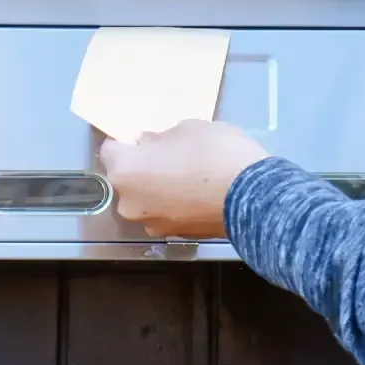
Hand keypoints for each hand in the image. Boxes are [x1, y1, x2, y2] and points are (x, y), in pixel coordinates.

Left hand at [99, 119, 269, 237]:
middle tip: (169, 154)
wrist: (254, 197)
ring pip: (146, 199)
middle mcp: (130, 203)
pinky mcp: (176, 235)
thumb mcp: (188, 129)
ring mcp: (152, 223)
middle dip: (142, 167)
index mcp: (125, 172)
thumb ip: (161, 138)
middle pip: (127, 178)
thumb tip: (149, 145)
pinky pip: (167, 212)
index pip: (110, 150)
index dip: (125, 141)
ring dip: (158, 188)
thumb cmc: (215, 154)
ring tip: (188, 176)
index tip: (142, 138)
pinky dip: (176, 203)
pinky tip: (199, 193)